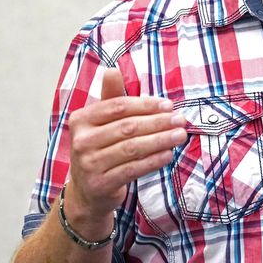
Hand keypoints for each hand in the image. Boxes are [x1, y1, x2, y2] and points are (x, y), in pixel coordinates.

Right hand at [64, 68, 187, 230]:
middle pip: (127, 127)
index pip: (118, 107)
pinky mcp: (100, 184)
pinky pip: (132, 169)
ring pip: (132, 148)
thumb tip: (113, 70)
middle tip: (181, 120)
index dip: (146, 105)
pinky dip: (153, 161)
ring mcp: (88, 164)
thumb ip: (111, 98)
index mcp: (81, 119)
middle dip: (158, 122)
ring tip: (180, 136)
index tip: (169, 105)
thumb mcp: (102, 123)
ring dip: (160, 140)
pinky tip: (169, 154)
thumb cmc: (101, 149)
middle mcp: (81, 141)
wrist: (87, 193)